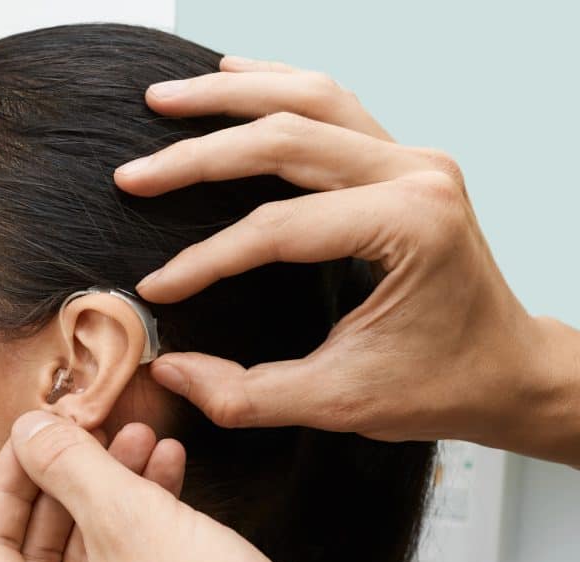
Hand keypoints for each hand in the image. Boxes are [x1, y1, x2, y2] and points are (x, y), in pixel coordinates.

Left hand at [0, 409, 477, 561]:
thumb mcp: (130, 521)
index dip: (10, 477)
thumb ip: (67, 466)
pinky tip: (170, 481)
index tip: (35, 431)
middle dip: (74, 481)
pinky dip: (139, 538)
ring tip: (147, 439)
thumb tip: (29, 431)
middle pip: (36, 556)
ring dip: (114, 500)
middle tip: (98, 428)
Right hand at [116, 55, 579, 467]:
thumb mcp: (339, 404)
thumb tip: (170, 371)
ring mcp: (413, 158)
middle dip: (198, 154)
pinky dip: (276, 85)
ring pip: (309, 98)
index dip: (207, 261)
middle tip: (133, 174)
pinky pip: (332, 103)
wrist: (508, 371)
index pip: (278, 229)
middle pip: (285, 138)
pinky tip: (231, 78)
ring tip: (166, 98)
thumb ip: (247, 394)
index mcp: (409, 226)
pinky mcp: (403, 160)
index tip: (158, 289)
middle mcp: (416, 175)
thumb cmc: (440, 386)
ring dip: (231, 96)